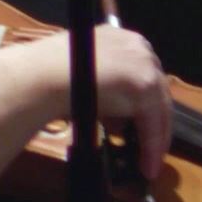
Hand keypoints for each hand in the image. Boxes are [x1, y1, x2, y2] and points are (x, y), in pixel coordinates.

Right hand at [15, 25, 171, 181]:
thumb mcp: (83, 68)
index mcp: (121, 36)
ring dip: (153, 138)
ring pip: (159, 109)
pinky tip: (147, 165)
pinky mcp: (145, 87)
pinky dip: (151, 147)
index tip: (138, 123)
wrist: (41, 75)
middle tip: (144, 145)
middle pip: (157, 91)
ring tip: (146, 160)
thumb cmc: (48, 72)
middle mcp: (138, 45)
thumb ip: (102, 79)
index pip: (143, 73)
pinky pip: (154, 125)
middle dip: (152, 121)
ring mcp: (144, 65)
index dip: (142, 102)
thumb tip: (110, 107)